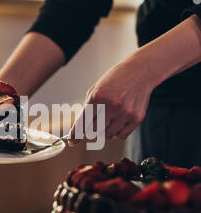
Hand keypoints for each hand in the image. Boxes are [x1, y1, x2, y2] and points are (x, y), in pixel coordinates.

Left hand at [69, 15, 200, 145]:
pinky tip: (118, 123)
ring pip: (107, 136)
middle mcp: (111, 106)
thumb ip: (88, 107)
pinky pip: (121, 136)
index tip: (71, 140)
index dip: (75, 133)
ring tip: (109, 120)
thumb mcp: (97, 88)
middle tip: (95, 124)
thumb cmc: (115, 80)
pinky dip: (117, 133)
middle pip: (94, 131)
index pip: (83, 121)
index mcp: (97, 97)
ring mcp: (125, 113)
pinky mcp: (137, 118)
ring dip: (105, 131)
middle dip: (92, 129)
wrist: (141, 71)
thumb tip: (81, 129)